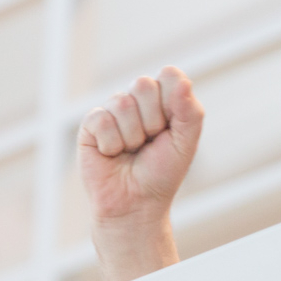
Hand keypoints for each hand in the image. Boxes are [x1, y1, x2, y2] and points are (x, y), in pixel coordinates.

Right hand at [78, 66, 203, 280]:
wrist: (136, 204)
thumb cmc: (162, 174)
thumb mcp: (185, 143)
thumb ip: (189, 112)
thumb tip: (183, 80)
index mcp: (164, 101)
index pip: (170, 76)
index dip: (172, 102)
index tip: (171, 129)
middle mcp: (138, 101)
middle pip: (143, 83)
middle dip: (152, 120)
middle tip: (150, 142)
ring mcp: (112, 110)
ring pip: (121, 102)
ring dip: (132, 136)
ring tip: (131, 151)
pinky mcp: (90, 124)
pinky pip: (102, 119)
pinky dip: (112, 143)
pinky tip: (112, 154)